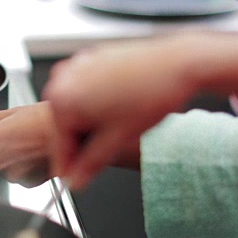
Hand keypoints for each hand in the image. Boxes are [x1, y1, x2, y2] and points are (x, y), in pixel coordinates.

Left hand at [0, 102, 55, 187]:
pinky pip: (20, 180)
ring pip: (3, 174)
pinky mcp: (28, 183)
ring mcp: (12, 175)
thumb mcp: (14, 111)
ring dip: (12, 165)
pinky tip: (36, 158)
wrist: (73, 133)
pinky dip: (26, 172)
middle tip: (13, 144)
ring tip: (29, 148)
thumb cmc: (47, 118)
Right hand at [43, 35, 199, 188]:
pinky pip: (85, 88)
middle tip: (106, 149)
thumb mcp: (118, 138)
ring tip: (118, 124)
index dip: (71, 167)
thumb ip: (91, 164)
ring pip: (75, 106)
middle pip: (65, 123)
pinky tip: (119, 106)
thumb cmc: (152, 91)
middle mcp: (64, 78)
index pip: (59, 144)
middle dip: (82, 140)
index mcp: (62, 98)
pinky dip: (96, 101)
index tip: (77, 177)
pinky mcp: (91, 58)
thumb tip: (78, 178)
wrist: (178, 63)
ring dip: (90, 121)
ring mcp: (77, 65)